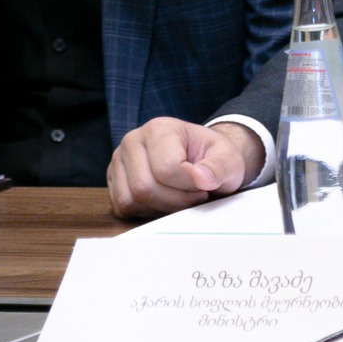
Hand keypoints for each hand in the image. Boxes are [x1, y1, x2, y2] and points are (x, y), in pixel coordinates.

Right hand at [106, 117, 264, 218]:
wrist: (201, 159)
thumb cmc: (212, 157)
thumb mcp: (228, 159)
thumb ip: (219, 167)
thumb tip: (200, 178)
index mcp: (159, 128)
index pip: (166, 169)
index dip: (189, 186)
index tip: (205, 184)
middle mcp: (132, 141)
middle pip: (145, 188)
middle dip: (175, 201)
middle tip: (194, 196)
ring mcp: (118, 162)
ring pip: (131, 201)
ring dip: (160, 209)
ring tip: (180, 197)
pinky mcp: (114, 182)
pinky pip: (123, 208)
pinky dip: (146, 212)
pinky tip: (164, 202)